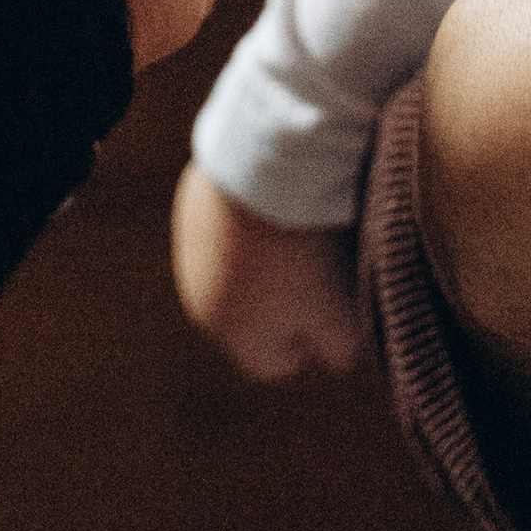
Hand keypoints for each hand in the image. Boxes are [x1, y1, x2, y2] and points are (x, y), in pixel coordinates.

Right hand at [172, 161, 363, 377]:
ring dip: (269, 257)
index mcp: (232, 331)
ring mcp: (192, 248)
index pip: (274, 362)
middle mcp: (200, 297)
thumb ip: (339, 345)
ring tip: (303, 229)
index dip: (311, 344)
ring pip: (239, 268)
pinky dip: (253, 216)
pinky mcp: (194, 204)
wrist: (265, 167)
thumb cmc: (306, 252)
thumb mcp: (339, 313)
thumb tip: (338, 353)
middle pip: (253, 315)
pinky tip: (281, 196)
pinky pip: (230, 222)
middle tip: (325, 269)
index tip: (336, 314)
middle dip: (287, 301)